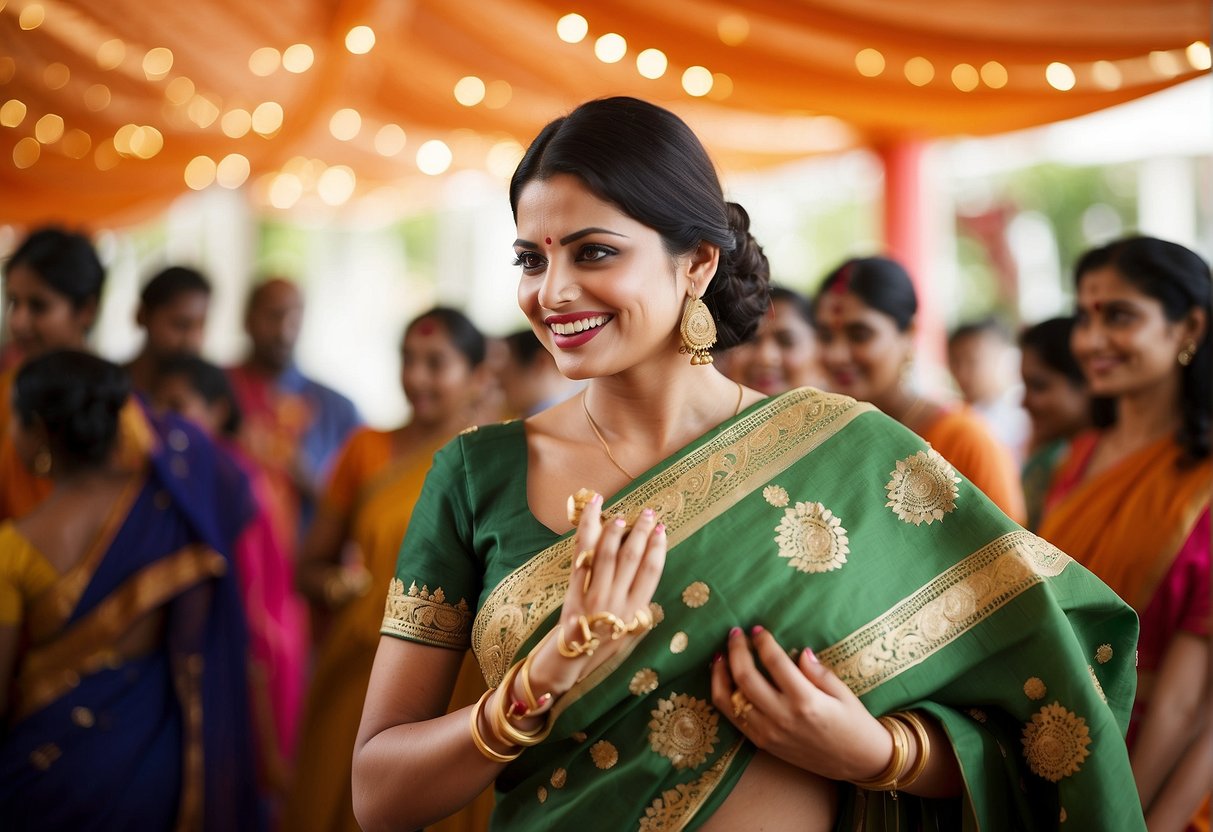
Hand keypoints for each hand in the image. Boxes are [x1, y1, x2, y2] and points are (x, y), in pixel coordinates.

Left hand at [528, 494, 666, 696]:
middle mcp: (617, 601)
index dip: (658, 547)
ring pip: (608, 554)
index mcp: (635, 610)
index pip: (651, 571)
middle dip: (642, 531)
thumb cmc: (602, 644)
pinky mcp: (574, 591)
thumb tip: (648, 570)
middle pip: (632, 558)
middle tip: (648, 513)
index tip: (662, 528)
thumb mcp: (629, 629)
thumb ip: (638, 603)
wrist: (571, 660)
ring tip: (621, 516)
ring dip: (615, 531)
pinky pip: (582, 556)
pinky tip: (593, 515)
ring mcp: (595, 596)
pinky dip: (587, 531)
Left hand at [710, 626, 892, 782]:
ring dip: (721, 673)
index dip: (763, 641)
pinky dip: (723, 696)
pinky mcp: (762, 743)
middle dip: (736, 650)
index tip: (758, 629)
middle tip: (735, 633)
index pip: (775, 662)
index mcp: (806, 701)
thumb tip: (801, 652)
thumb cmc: (855, 724)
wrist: (858, 764)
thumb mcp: (844, 694)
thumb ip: (819, 672)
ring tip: (720, 655)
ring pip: (730, 699)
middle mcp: (783, 717)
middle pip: (745, 677)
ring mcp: (769, 733)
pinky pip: (733, 718)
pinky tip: (723, 680)